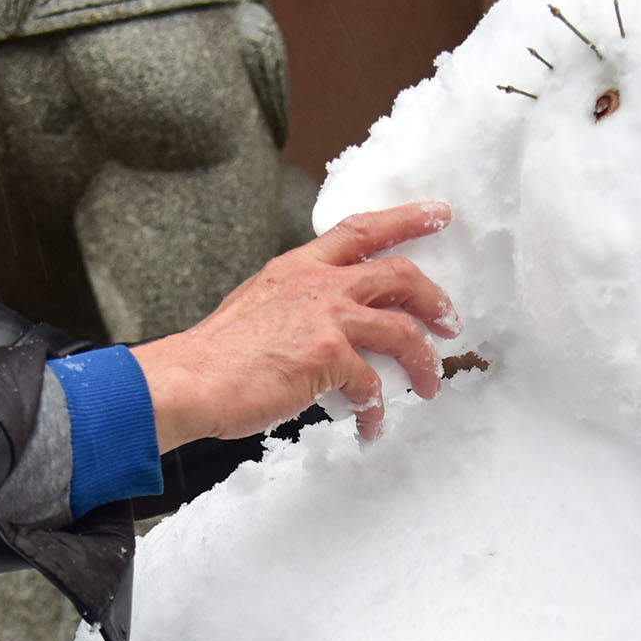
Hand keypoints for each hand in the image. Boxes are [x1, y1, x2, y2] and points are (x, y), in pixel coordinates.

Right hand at [133, 202, 457, 446]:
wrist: (189, 381)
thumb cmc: (215, 356)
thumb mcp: (258, 305)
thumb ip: (296, 304)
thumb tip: (324, 327)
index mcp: (299, 267)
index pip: (362, 229)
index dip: (407, 219)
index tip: (440, 214)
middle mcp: (318, 284)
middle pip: (400, 276)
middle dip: (435, 299)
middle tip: (451, 323)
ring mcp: (326, 318)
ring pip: (402, 332)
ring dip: (424, 362)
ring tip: (430, 385)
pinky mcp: (328, 358)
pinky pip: (372, 385)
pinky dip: (376, 410)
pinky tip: (370, 427)